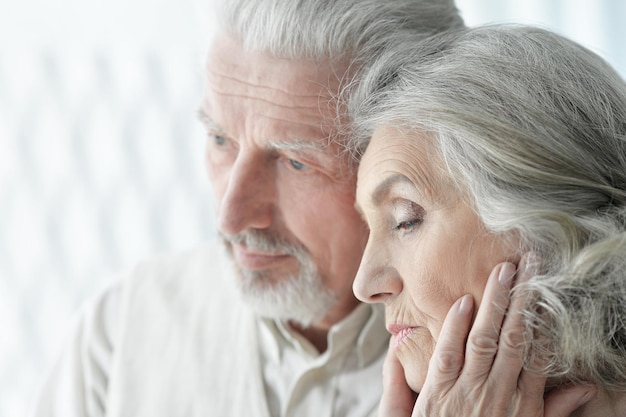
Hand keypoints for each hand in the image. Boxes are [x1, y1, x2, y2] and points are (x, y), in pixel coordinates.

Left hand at [378, 254, 596, 416]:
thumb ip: (553, 410)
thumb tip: (587, 387)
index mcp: (523, 403)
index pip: (537, 351)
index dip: (543, 316)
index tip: (547, 286)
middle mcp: (499, 392)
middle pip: (515, 336)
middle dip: (524, 297)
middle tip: (531, 261)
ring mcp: (468, 391)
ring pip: (485, 339)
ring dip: (495, 302)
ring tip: (505, 269)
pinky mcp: (438, 394)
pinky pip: (449, 355)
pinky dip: (456, 327)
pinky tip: (464, 302)